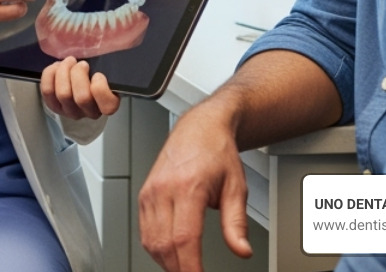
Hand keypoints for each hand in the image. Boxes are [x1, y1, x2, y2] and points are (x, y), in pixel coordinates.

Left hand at [39, 56, 119, 120]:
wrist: (79, 79)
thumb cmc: (95, 73)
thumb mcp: (107, 71)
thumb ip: (108, 69)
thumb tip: (112, 52)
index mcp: (107, 105)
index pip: (108, 106)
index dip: (101, 88)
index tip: (98, 74)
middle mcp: (89, 112)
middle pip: (82, 97)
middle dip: (79, 73)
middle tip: (81, 63)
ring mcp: (70, 112)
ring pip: (63, 94)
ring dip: (64, 71)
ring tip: (69, 62)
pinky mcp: (53, 106)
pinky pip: (48, 90)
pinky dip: (50, 74)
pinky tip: (57, 66)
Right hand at [137, 103, 251, 271]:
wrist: (199, 128)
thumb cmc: (217, 152)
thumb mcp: (236, 187)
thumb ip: (236, 223)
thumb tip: (241, 250)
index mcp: (188, 186)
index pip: (184, 238)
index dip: (191, 267)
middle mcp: (163, 189)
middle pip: (164, 244)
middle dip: (179, 270)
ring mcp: (150, 192)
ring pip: (150, 241)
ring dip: (166, 262)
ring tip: (185, 269)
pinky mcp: (144, 194)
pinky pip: (145, 230)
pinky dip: (156, 249)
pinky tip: (170, 254)